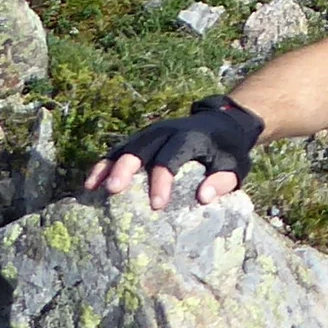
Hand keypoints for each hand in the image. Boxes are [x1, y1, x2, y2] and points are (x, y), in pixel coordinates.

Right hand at [82, 97, 264, 210]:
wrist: (225, 122)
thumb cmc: (229, 151)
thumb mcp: (235, 166)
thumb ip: (222, 181)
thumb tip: (203, 197)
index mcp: (192, 138)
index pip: (172, 157)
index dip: (162, 179)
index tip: (157, 205)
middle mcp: (168, 131)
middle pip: (142, 147)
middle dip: (126, 168)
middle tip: (113, 191)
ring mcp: (154, 132)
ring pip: (126, 146)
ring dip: (109, 165)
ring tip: (92, 187)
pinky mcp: (145, 137)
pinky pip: (121, 148)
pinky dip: (105, 162)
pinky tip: (92, 182)